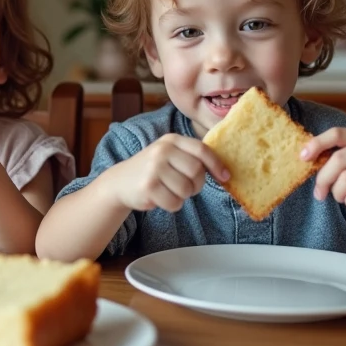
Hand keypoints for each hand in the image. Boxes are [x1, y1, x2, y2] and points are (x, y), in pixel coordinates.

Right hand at [106, 134, 228, 212]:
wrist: (120, 182)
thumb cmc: (153, 171)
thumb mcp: (169, 155)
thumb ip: (192, 157)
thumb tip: (224, 171)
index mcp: (171, 140)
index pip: (201, 150)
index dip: (216, 164)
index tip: (225, 176)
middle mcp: (162, 150)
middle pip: (196, 171)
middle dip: (196, 184)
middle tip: (186, 187)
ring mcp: (153, 168)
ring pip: (186, 190)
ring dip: (182, 196)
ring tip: (169, 191)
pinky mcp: (147, 186)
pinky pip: (174, 202)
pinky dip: (172, 205)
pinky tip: (161, 198)